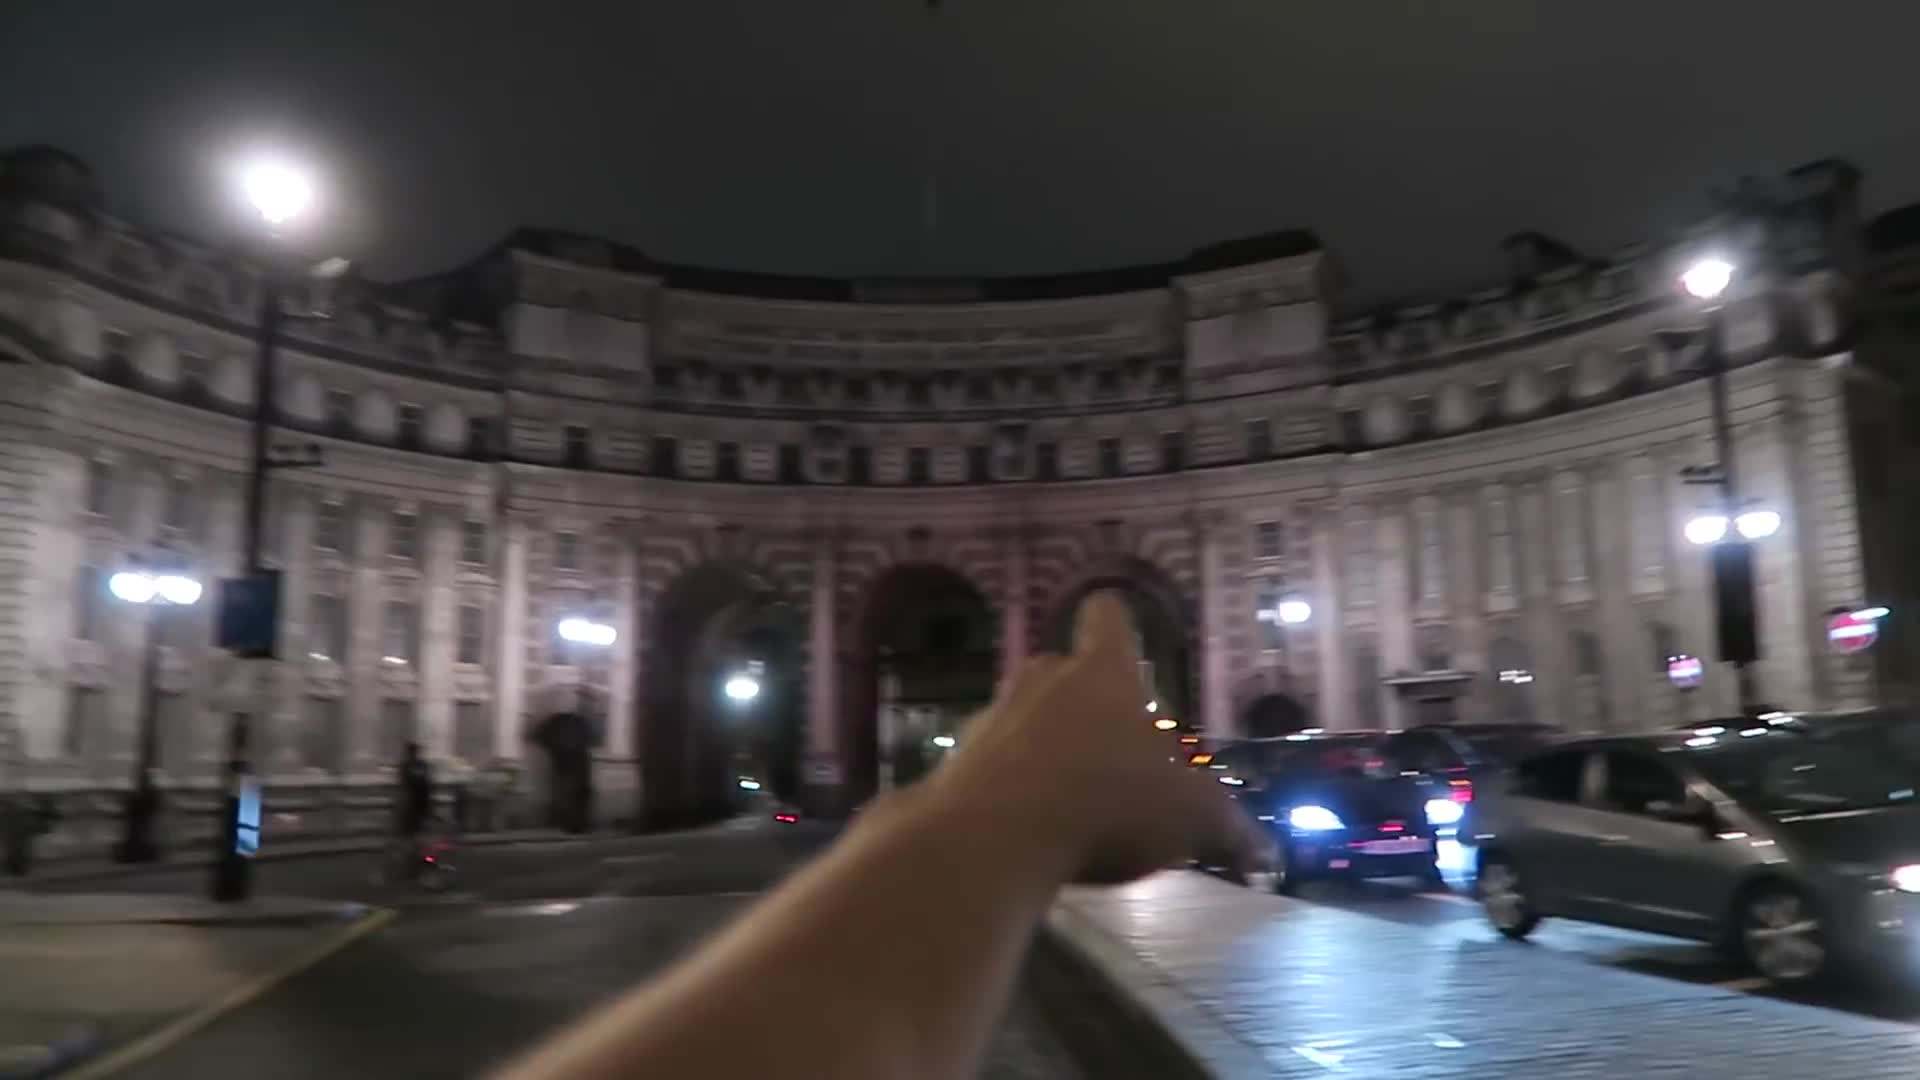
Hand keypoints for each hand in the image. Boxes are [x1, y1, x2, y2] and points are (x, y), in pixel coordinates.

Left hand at [928, 590, 1271, 884]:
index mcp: (1102, 674)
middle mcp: (1041, 681)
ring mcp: (992, 720)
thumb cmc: (1108, 803)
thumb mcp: (1190, 819)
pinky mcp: (956, 766)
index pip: (1107, 618)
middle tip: (1112, 750)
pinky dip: (1011, 790)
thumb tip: (1263, 851)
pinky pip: (992, 767)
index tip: (1123, 636)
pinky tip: (1032, 832)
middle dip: (1084, 704)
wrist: (991, 837)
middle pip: (1061, 671)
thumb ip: (1227, 828)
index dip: (1116, 625)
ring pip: (1023, 719)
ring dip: (1044, 749)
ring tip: (1072, 800)